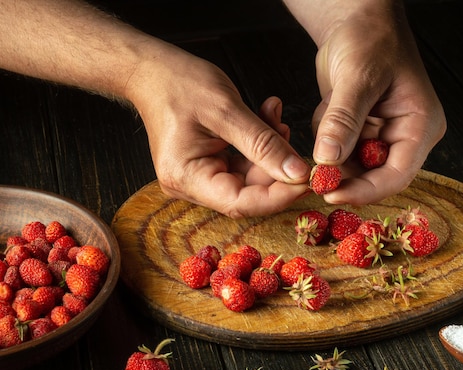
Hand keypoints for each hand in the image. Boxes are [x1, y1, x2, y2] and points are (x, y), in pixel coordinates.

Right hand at [126, 45, 310, 217]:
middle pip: (248, 192)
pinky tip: (267, 119)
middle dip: (276, 167)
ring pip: (249, 176)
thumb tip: (297, 173)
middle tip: (294, 139)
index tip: (307, 179)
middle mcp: (190, 184)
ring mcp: (198, 176)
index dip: (278, 196)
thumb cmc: (178, 83)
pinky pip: (242, 163)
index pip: (241, 203)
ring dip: (269, 150)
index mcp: (186, 177)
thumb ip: (263, 144)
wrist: (151, 69)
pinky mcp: (207, 164)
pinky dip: (258, 144)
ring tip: (275, 117)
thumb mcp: (226, 111)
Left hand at [310, 7, 445, 204]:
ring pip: (350, 165)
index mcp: (420, 126)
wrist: (356, 19)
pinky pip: (338, 149)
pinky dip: (325, 134)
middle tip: (313, 168)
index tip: (330, 192)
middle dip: (342, 171)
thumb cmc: (370, 38)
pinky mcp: (361, 131)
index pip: (397, 175)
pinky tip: (328, 105)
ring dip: (331, 148)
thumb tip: (328, 160)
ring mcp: (382, 135)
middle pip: (373, 175)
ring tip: (327, 111)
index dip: (364, 191)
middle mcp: (404, 136)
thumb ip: (344, 120)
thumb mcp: (358, 77)